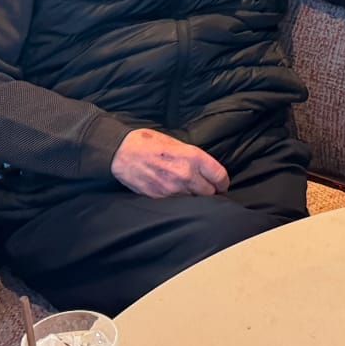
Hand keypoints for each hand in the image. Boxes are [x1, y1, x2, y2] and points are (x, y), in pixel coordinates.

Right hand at [111, 128, 229, 197]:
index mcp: (192, 157)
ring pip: (195, 200)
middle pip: (210, 193)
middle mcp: (186, 174)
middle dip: (211, 191)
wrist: (121, 153)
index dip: (223, 182)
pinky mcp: (160, 198)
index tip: (222, 184)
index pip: (220, 176)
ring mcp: (173, 189)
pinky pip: (178, 204)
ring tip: (192, 192)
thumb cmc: (147, 143)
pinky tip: (178, 195)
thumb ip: (192, 156)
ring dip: (196, 198)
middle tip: (208, 189)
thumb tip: (204, 168)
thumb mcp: (176, 142)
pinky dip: (181, 201)